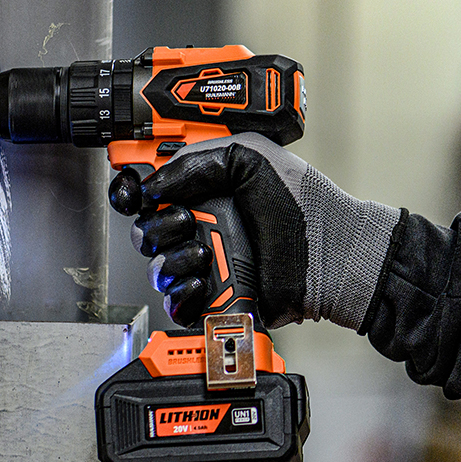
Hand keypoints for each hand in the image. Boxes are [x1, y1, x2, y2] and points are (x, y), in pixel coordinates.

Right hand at [109, 133, 401, 329]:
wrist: (328, 252)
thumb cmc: (300, 204)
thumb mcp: (249, 157)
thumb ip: (195, 162)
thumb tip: (154, 183)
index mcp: (201, 192)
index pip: (148, 192)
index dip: (132, 194)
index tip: (134, 194)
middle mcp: (197, 227)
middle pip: (144, 234)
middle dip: (157, 229)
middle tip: (187, 221)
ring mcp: (203, 264)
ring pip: (157, 270)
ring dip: (173, 262)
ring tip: (205, 254)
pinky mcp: (212, 298)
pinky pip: (175, 304)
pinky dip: (181, 296)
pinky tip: (202, 284)